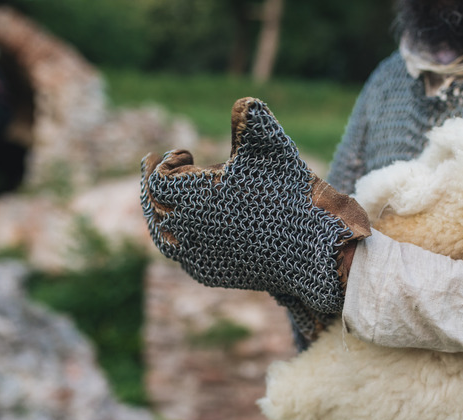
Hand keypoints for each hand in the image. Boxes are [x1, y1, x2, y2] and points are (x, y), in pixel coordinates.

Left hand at [141, 97, 369, 319]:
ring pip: (163, 236)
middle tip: (149, 165)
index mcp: (192, 197)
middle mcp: (187, 229)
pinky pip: (182, 255)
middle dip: (152, 185)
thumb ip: (250, 120)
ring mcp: (196, 256)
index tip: (185, 153)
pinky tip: (185, 227)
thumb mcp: (270, 146)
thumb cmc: (289, 190)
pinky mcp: (209, 273)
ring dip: (159, 213)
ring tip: (160, 200)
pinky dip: (177, 237)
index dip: (166, 162)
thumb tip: (242, 103)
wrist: (313, 244)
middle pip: (154, 207)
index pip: (158, 180)